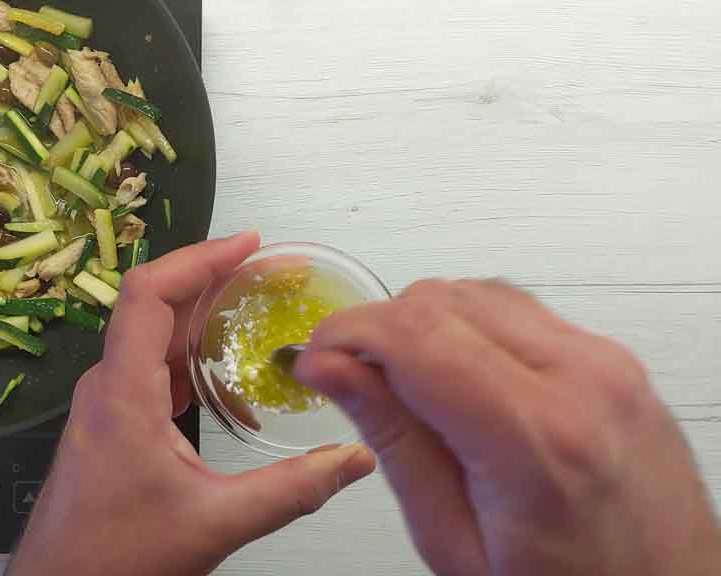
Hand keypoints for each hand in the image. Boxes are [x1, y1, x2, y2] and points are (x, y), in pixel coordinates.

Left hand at [7, 232, 375, 575]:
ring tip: (254, 307)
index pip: (148, 293)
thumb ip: (291, 490)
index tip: (246, 244)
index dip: (197, 258)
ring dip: (201, 317)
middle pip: (154, 306)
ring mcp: (105, 406)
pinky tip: (227, 373)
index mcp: (121, 395)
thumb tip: (351, 460)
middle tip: (267, 271)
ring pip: (153, 338)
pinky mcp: (112, 425)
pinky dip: (191, 357)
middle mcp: (107, 389)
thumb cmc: (113, 560)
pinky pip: (151, 370)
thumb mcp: (214, 523)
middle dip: (212, 280)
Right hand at [295, 279, 720, 574]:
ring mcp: (604, 361)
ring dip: (421, 324)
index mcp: (537, 439)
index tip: (316, 359)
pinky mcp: (611, 357)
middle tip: (350, 375)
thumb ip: (394, 442)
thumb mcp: (455, 540)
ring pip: (475, 291)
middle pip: (440, 300)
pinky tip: (454, 374)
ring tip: (405, 383)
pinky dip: (466, 326)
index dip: (346, 334)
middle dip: (376, 328)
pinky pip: (517, 307)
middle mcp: (582, 381)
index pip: (416, 334)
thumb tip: (335, 371)